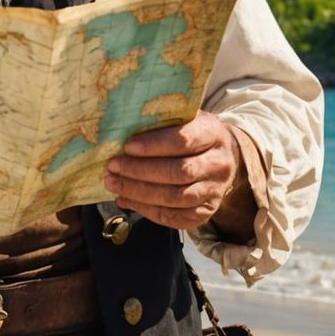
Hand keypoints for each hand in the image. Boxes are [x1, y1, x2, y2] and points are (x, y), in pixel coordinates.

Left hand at [103, 111, 241, 230]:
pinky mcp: (207, 212)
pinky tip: (127, 200)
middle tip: (112, 167)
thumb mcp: (183, 118)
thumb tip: (121, 131)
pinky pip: (176, 217)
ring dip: (140, 193)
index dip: (154, 145)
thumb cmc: (192, 133)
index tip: (127, 147)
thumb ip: (160, 121)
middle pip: (179, 172)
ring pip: (176, 198)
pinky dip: (147, 211)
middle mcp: (219, 163)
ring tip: (114, 184)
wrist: (222, 156)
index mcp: (213, 133)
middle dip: (140, 171)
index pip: (183, 140)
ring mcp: (215, 190)